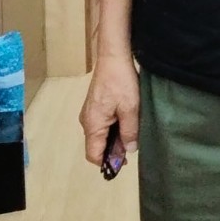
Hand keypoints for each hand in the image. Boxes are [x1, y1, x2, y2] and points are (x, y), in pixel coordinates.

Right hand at [79, 52, 139, 166]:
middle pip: (97, 146)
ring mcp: (90, 113)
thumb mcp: (130, 108)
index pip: (93, 155)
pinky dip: (114, 128)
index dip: (107, 163)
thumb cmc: (121, 82)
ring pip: (101, 135)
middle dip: (113, 151)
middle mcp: (87, 121)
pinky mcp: (95, 105)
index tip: (123, 164)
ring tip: (132, 137)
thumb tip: (128, 151)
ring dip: (115, 139)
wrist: (114, 57)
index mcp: (92, 125)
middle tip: (132, 149)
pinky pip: (102, 124)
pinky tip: (128, 124)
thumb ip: (129, 132)